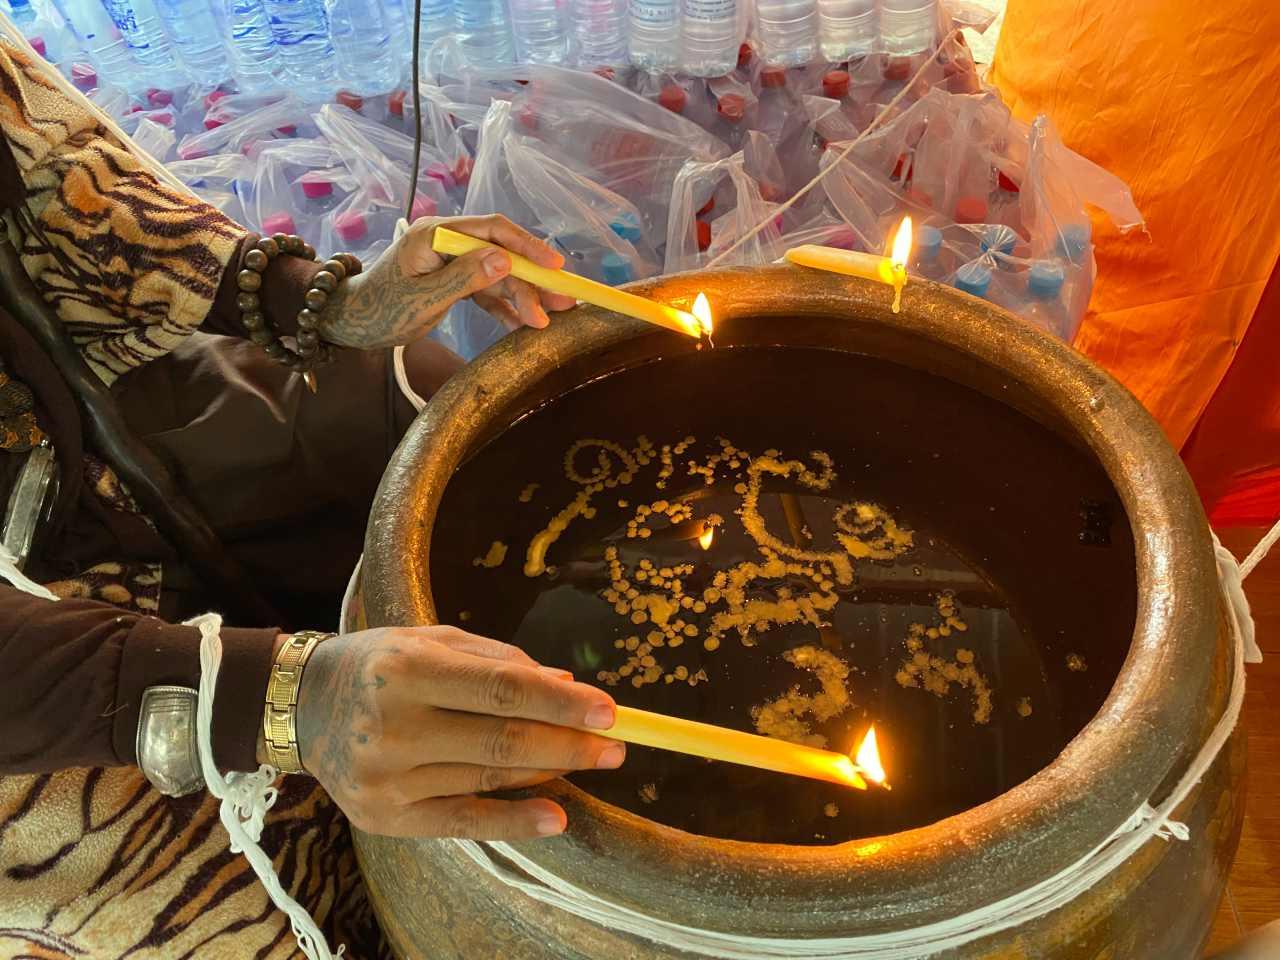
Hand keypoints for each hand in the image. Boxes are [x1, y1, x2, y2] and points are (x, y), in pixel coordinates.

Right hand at [293, 626, 622, 839]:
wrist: (300, 707)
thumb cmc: (379, 664)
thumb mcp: (431, 641)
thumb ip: (498, 660)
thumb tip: (565, 682)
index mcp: (406, 669)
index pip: (502, 689)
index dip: (560, 702)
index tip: (608, 711)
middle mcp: (393, 724)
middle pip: (502, 740)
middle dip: (568, 744)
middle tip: (616, 746)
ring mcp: (387, 776)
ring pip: (488, 778)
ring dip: (549, 774)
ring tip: (590, 763)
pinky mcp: (384, 817)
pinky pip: (462, 822)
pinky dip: (514, 822)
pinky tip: (555, 817)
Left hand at [318, 214, 577, 348]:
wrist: (349, 324)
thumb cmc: (380, 311)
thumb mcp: (423, 298)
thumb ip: (464, 278)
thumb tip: (506, 260)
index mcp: (437, 235)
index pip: (493, 231)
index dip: (528, 247)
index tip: (555, 267)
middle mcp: (447, 242)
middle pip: (500, 255)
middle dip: (531, 281)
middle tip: (562, 304)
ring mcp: (450, 261)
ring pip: (497, 275)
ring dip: (521, 297)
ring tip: (547, 319)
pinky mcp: (451, 281)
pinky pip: (484, 291)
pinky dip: (502, 307)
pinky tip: (520, 324)